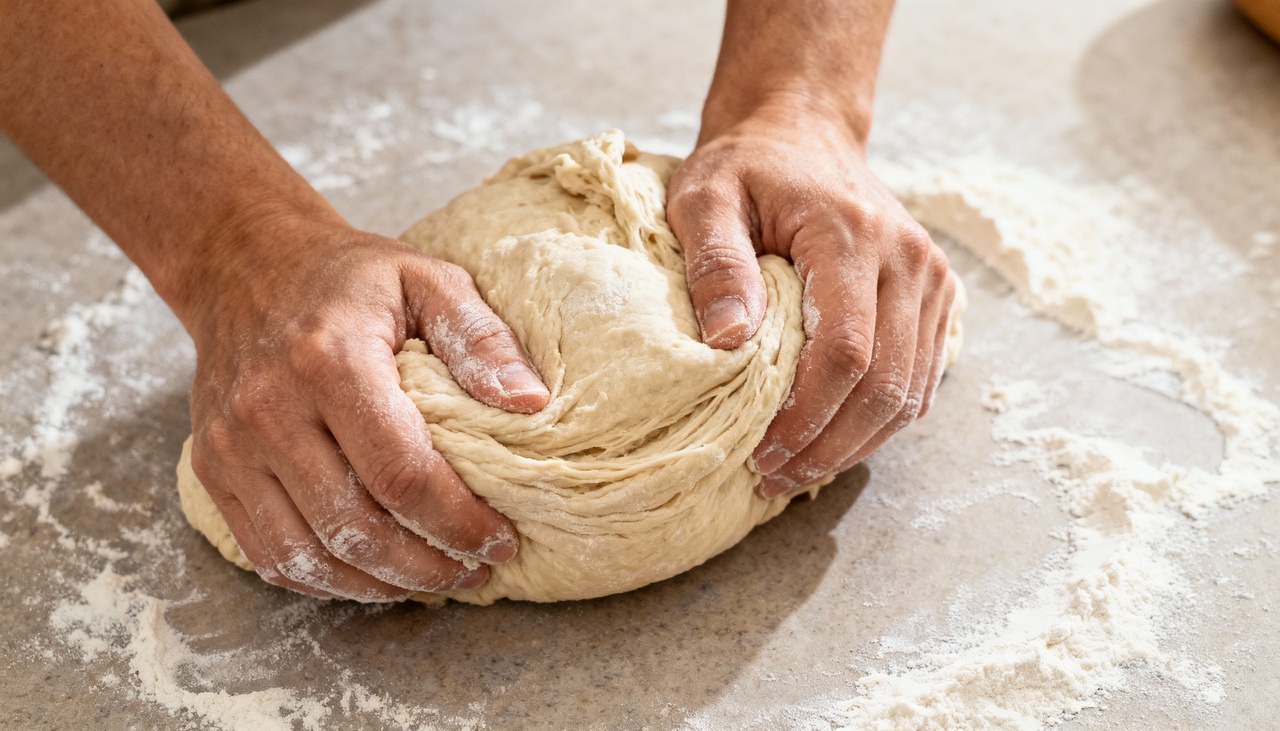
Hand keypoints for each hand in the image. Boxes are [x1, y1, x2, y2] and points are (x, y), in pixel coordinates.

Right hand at [185, 213, 549, 600]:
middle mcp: (270, 409)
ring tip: (432, 581)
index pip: (402, 474)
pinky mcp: (212, 469)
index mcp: (329, 360)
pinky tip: (372, 575)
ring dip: (378, 584)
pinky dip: (323, 580)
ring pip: (308, 553)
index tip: (500, 540)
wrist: (244, 263)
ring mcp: (231, 445)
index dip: (458, 521)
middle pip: (355, 527)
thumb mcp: (427, 278)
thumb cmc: (348, 277)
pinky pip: (267, 552)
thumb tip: (530, 402)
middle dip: (426, 566)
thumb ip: (480, 338)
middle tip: (474, 571)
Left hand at [668, 106, 955, 498]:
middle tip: (773, 478)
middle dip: (829, 446)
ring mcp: (930, 278)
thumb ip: (715, 263)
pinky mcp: (936, 297)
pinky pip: (919, 380)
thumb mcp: (705, 199)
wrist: (803, 133)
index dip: (807, 416)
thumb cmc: (746, 168)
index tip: (761, 453)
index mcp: (851, 236)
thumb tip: (730, 341)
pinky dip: (878, 421)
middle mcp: (908, 259)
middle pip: (886, 385)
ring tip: (796, 471)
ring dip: (855, 445)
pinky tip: (830, 440)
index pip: (846, 352)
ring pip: (910, 393)